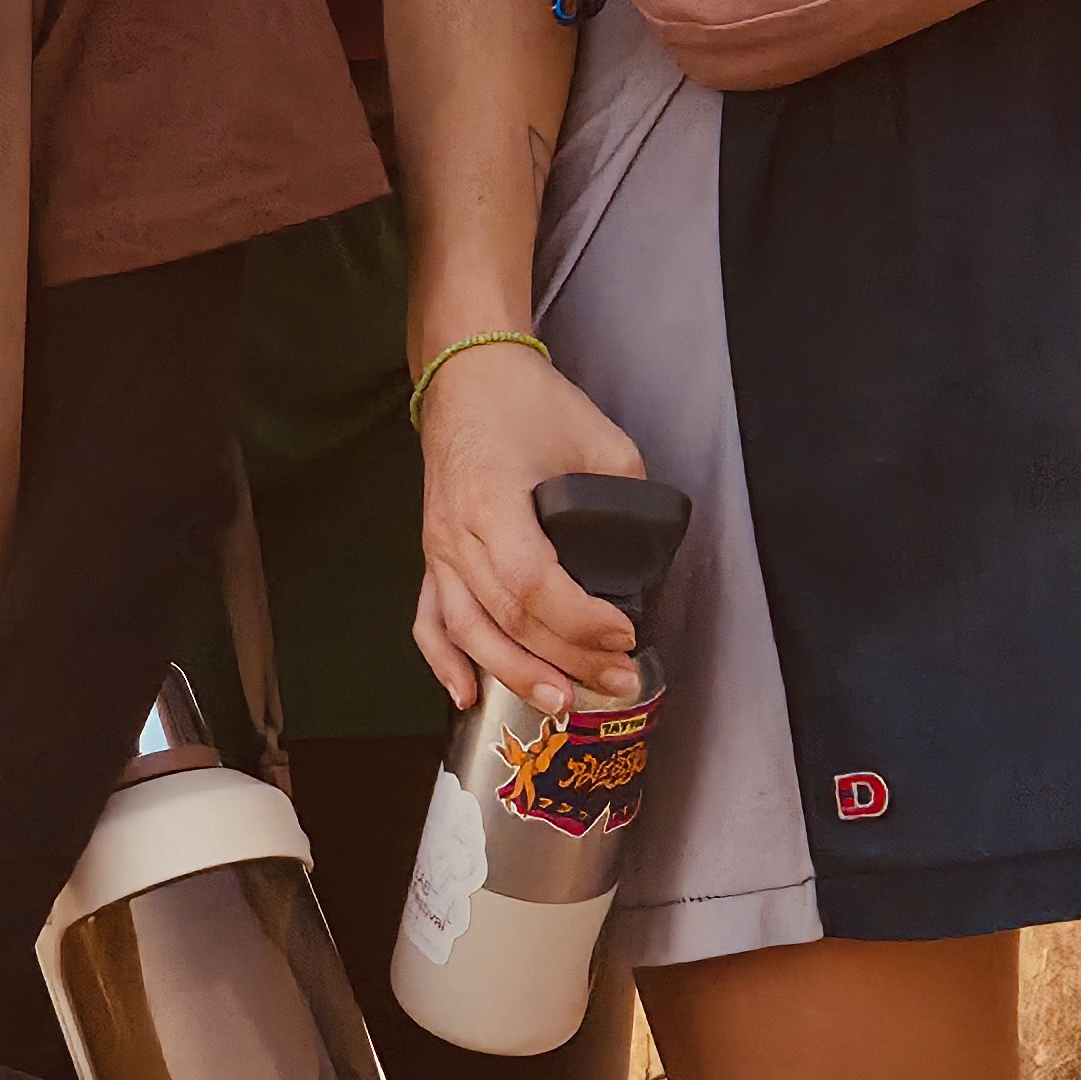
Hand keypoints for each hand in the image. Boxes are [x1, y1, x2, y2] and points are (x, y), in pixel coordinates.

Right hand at [411, 333, 656, 710]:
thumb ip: (626, 494)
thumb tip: (651, 554)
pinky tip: (469, 695)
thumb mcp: (598, 437)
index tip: (626, 633)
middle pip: (506, 616)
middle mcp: (457, 532)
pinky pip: (430, 619)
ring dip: (513, 672)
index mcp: (494, 498)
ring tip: (560, 703)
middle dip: (566, 657)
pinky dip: (444, 662)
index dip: (579, 619)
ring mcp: (438, 548)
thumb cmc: (530, 402)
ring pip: (468, 629)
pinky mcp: (432, 556)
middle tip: (617, 681)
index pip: (533, 580)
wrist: (467, 376)